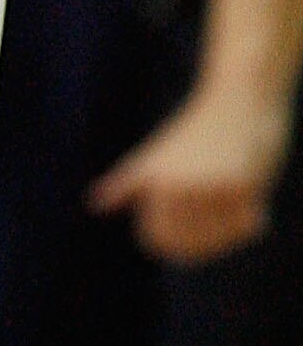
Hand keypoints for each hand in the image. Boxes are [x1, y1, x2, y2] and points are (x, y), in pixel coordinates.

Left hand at [92, 84, 290, 263]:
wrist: (237, 100)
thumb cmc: (194, 132)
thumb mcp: (155, 155)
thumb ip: (126, 184)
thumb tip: (95, 202)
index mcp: (153, 181)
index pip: (158, 241)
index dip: (175, 244)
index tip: (190, 227)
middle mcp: (176, 186)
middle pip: (190, 244)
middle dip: (205, 236)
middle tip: (216, 206)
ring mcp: (208, 186)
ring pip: (222, 240)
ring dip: (229, 227)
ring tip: (229, 194)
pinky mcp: (240, 184)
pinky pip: (246, 227)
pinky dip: (250, 217)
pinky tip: (249, 194)